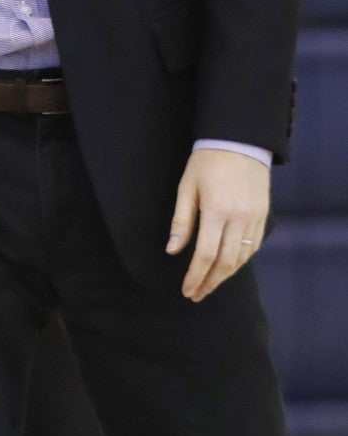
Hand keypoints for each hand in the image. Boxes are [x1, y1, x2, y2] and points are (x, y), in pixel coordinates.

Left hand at [166, 149, 269, 301]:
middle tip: (196, 295)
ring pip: (241, 258)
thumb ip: (182, 221)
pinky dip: (240, 262)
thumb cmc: (207, 162)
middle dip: (210, 282)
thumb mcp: (187, 186)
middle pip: (225, 262)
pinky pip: (253, 248)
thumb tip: (173, 250)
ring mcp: (254, 219)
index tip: (187, 290)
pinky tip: (228, 268)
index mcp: (216, 210)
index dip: (196, 276)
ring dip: (225, 276)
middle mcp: (238, 219)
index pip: (206, 254)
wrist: (240, 141)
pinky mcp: (263, 217)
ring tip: (209, 285)